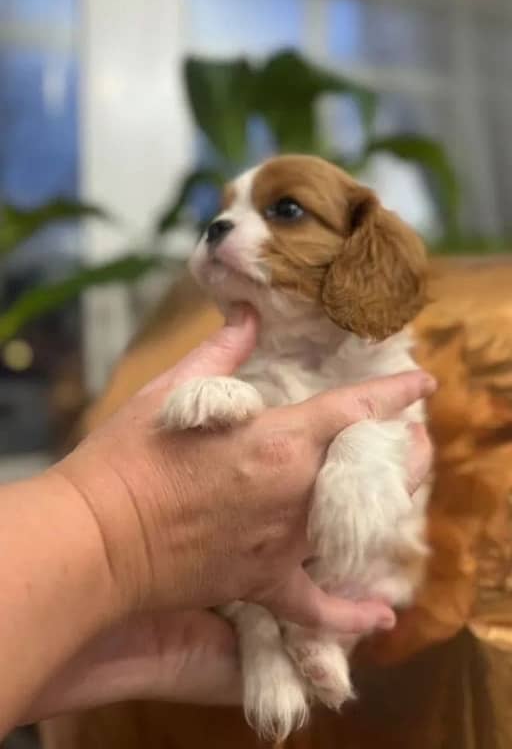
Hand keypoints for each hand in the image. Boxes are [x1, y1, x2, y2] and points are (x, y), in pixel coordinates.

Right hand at [55, 305, 433, 631]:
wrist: (97, 538)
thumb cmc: (129, 458)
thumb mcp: (172, 391)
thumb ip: (220, 352)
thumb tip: (247, 315)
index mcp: (279, 441)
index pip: (356, 409)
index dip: (395, 393)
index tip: (422, 384)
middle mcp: (296, 494)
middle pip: (374, 472)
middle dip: (404, 452)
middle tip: (415, 438)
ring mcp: (283, 543)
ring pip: (359, 527)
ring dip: (386, 506)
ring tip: (399, 489)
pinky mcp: (262, 581)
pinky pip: (317, 606)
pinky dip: (350, 614)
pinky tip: (380, 616)